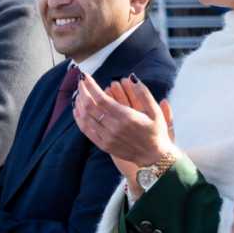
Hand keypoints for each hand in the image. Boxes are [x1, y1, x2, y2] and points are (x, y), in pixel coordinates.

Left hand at [72, 74, 175, 193]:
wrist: (154, 157)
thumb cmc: (156, 132)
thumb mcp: (155, 111)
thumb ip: (144, 93)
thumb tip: (132, 77)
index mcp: (126, 117)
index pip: (101, 98)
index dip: (90, 86)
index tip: (85, 76)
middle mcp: (114, 127)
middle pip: (90, 106)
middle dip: (83, 91)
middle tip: (80, 81)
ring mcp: (107, 137)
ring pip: (86, 118)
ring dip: (79, 103)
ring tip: (79, 93)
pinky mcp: (104, 145)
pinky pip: (86, 131)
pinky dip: (79, 119)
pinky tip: (77, 110)